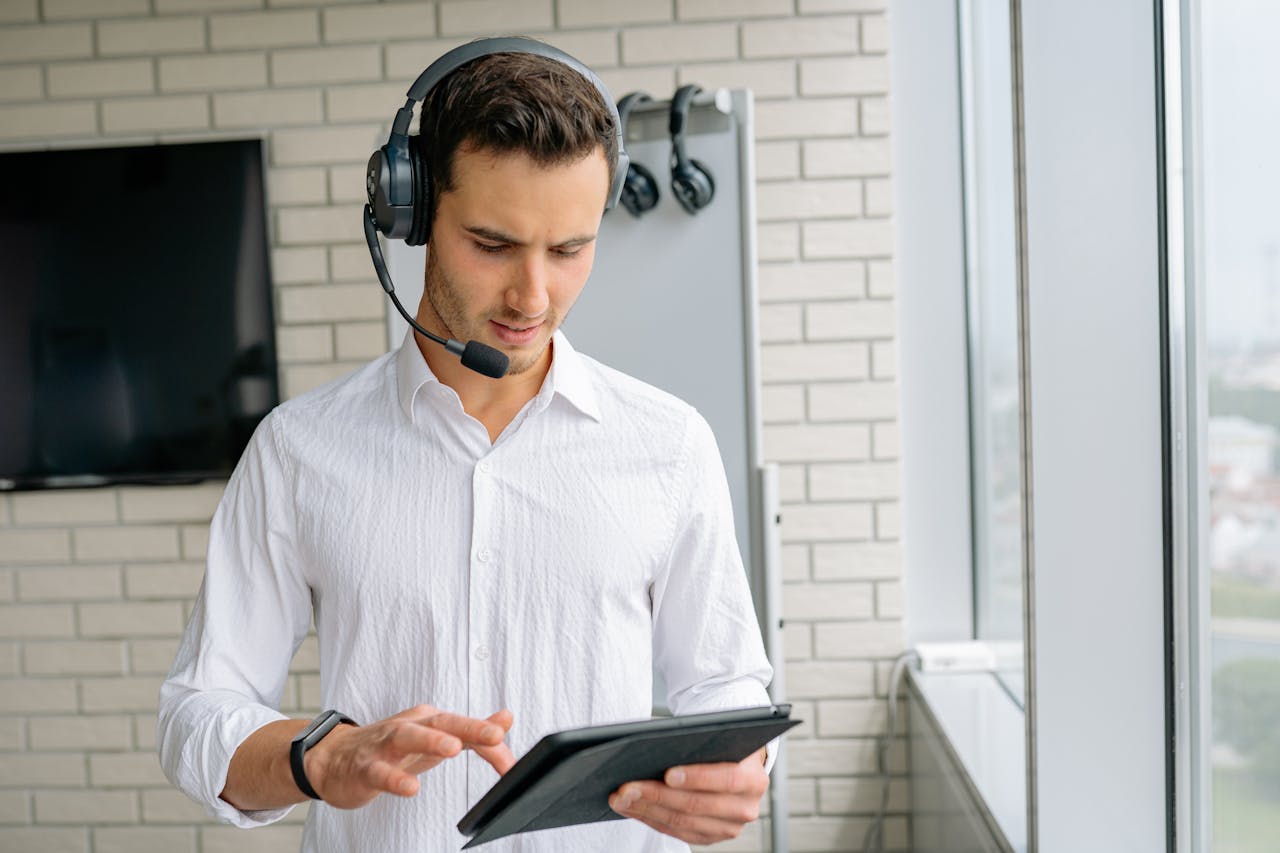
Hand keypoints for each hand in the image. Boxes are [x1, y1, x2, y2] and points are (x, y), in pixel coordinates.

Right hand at [306, 705, 514, 808]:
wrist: (333, 758)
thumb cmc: (390, 747)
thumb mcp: (434, 738)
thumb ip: (471, 731)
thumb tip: (507, 719)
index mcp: (429, 721)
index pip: (465, 728)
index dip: (492, 742)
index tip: (513, 763)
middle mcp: (409, 727)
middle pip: (442, 722)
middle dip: (469, 727)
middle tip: (495, 733)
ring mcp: (385, 746)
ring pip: (408, 737)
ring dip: (431, 741)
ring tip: (453, 748)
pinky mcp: (365, 768)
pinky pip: (380, 773)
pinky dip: (395, 779)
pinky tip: (410, 788)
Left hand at [608, 749, 768, 844]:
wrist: (737, 766)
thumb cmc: (722, 746)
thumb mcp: (719, 737)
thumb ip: (699, 741)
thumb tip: (655, 745)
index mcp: (753, 779)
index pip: (726, 779)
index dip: (696, 777)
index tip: (667, 773)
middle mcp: (745, 808)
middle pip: (697, 805)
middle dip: (657, 795)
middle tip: (628, 786)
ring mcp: (728, 827)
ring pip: (682, 822)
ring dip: (646, 809)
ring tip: (621, 797)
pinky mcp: (710, 837)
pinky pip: (676, 832)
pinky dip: (650, 819)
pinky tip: (631, 807)